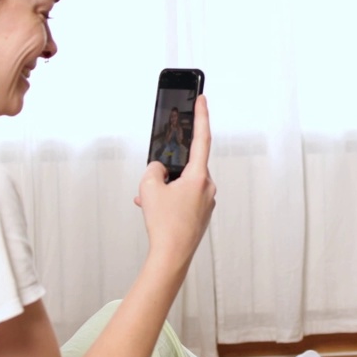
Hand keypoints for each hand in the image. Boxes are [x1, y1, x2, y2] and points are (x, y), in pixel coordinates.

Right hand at [135, 95, 216, 266]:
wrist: (172, 257)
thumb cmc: (164, 225)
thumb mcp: (149, 188)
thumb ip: (153, 170)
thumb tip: (159, 170)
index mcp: (199, 177)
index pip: (202, 139)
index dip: (201, 116)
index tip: (202, 99)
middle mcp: (208, 187)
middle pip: (186, 167)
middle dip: (165, 171)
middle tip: (151, 184)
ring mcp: (206, 202)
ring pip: (182, 185)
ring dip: (164, 189)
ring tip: (148, 202)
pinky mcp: (201, 214)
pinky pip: (184, 198)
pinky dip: (169, 200)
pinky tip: (155, 210)